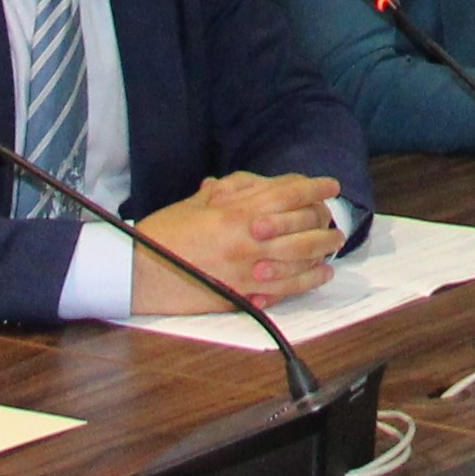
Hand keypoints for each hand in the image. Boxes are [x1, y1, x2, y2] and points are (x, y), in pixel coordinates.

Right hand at [129, 172, 346, 313]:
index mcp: (236, 209)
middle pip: (303, 224)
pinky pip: (288, 286)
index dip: (314, 187)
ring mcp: (249, 267)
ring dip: (323, 249)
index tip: (330, 185)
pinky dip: (309, 279)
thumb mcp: (195, 204)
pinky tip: (321, 274)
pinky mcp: (245, 292)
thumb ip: (226, 192)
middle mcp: (248, 237)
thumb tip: (248, 183)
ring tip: (333, 244)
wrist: (141, 272)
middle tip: (333, 219)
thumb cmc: (163, 234)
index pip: (288, 193)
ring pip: (302, 256)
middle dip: (324, 219)